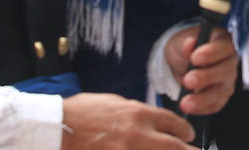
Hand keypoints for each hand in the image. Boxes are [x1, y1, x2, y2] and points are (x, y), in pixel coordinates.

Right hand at [60, 93, 193, 147]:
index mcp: (137, 114)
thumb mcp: (114, 103)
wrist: (59, 127)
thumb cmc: (82, 112)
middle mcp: (138, 134)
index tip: (188, 135)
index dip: (184, 130)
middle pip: (174, 146)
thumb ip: (135, 113)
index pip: (172, 122)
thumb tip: (150, 120)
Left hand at [165, 27, 237, 115]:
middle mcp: (229, 61)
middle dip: (206, 77)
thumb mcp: (182, 41)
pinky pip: (215, 105)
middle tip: (188, 80)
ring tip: (185, 103)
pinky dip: (202, 108)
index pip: (224, 47)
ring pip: (220, 91)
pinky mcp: (221, 96)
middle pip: (225, 71)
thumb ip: (186, 43)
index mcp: (223, 42)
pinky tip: (190, 108)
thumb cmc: (185, 48)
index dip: (211, 53)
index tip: (194, 58)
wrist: (181, 63)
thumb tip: (190, 44)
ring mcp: (227, 81)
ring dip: (202, 99)